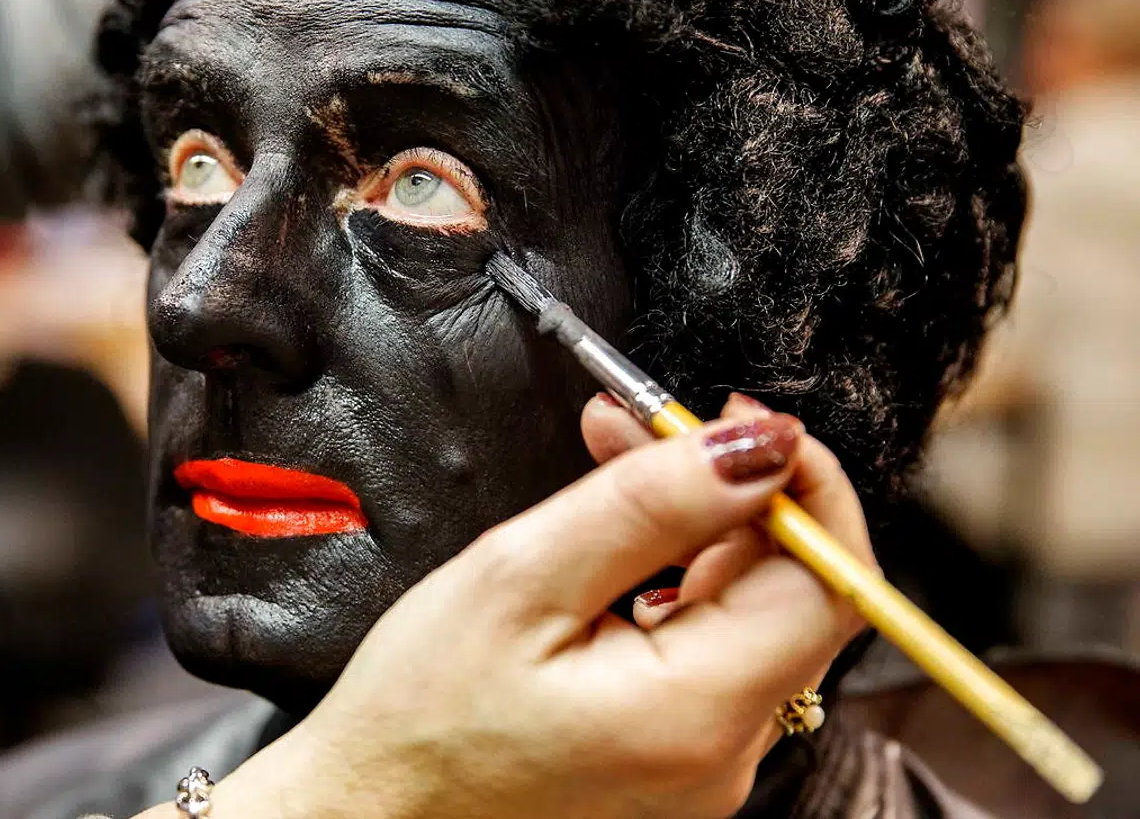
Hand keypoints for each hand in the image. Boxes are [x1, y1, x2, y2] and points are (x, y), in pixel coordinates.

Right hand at [136, 393, 872, 818]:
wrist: (374, 806)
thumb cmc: (421, 712)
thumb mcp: (523, 577)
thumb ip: (649, 505)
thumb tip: (757, 448)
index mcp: (696, 713)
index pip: (827, 585)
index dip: (804, 487)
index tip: (746, 422)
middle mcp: (723, 751)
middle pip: (789, 590)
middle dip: (733, 487)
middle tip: (646, 421)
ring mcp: (705, 757)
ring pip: (746, 606)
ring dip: (698, 521)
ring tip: (613, 459)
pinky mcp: (678, 750)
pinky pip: (707, 640)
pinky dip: (674, 571)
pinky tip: (617, 534)